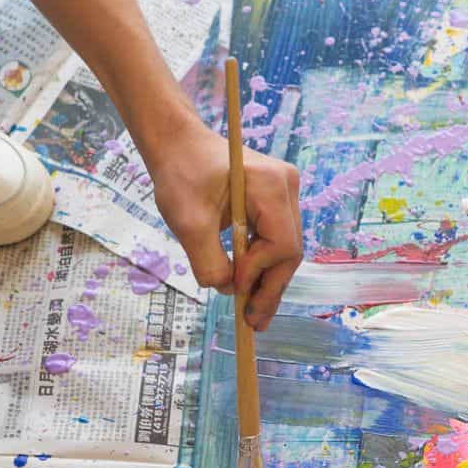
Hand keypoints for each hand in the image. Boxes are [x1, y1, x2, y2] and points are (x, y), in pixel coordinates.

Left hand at [144, 113, 302, 331]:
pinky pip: (275, 240)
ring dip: (267, 280)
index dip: (259, 271)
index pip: (281, 242)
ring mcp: (285, 192)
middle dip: (269, 287)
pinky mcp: (276, 200)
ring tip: (252, 313)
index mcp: (270, 184)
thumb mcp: (187, 222)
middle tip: (253, 322)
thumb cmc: (181, 174)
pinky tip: (250, 289)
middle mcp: (287, 186)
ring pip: (285, 248)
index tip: (234, 289)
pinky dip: (262, 265)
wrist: (179, 145)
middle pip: (289, 249)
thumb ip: (208, 261)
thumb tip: (228, 290)